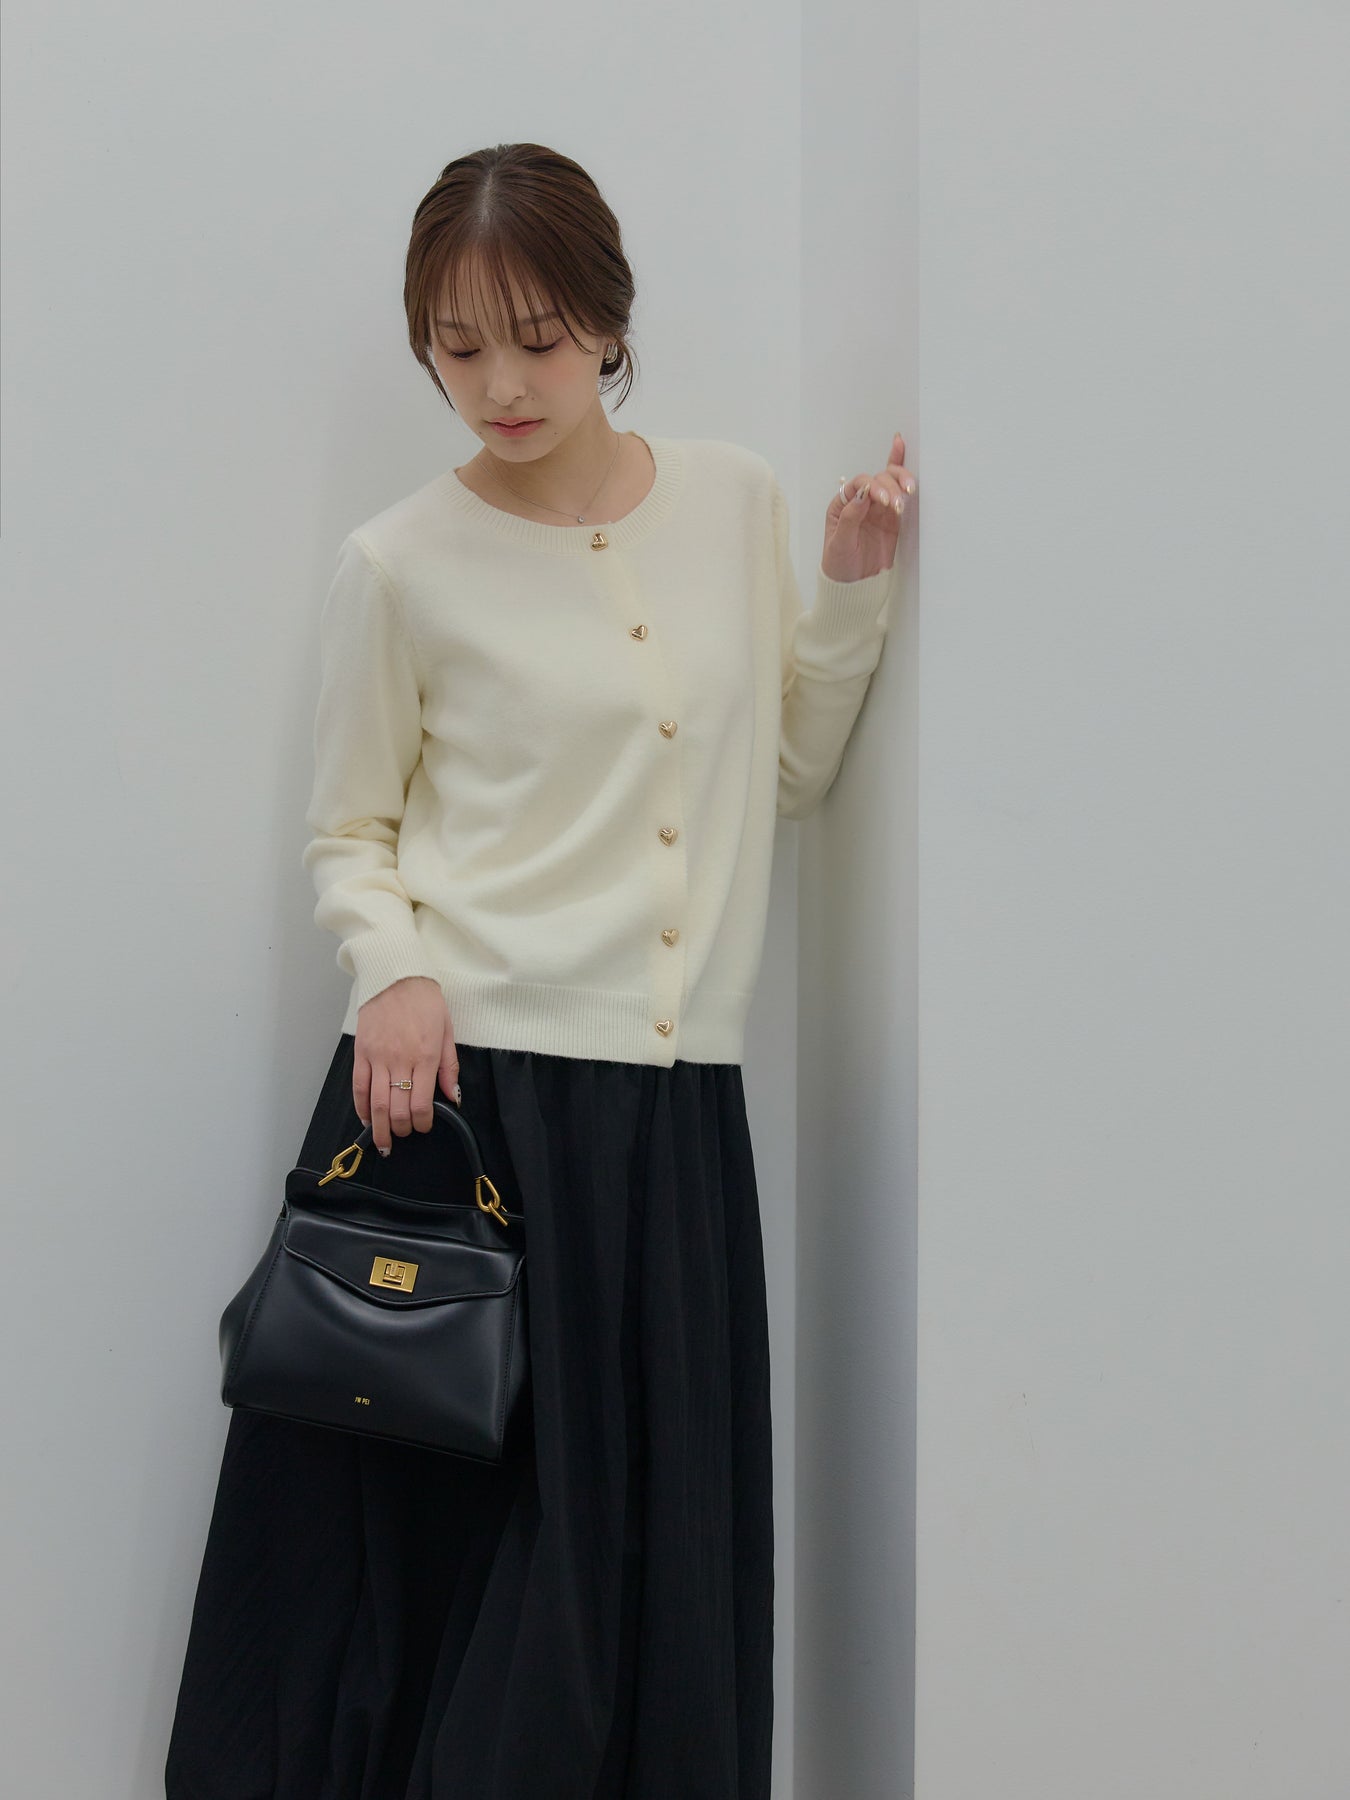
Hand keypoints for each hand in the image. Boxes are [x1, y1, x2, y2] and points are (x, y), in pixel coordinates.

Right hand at [353, 976, 461, 1155]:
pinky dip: (361, 1107)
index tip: (424, 1126)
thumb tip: (453, 1096)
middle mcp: (401, 1060)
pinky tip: (367, 1119)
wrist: (396, 975)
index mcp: (426, 1056)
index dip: (422, 1123)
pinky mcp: (361, 1052)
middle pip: (397, 1109)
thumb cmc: (425, 1001)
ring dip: (379, 1128)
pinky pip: (359, 1086)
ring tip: (384, 1142)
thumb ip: (450, 1067)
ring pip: (376, 1103)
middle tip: (405, 1135)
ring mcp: (378, 1057)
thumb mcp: (447, 1030)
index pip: (421, 1103)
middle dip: (402, 1130)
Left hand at [820, 430, 915, 582]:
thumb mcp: (839, 543)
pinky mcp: (892, 520)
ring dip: (901, 483)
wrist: (854, 587)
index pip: (859, 485)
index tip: (883, 499)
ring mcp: (877, 510)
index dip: (873, 486)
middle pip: (878, 480)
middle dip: (890, 487)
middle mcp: (860, 503)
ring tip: (909, 493)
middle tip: (896, 503)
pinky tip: (909, 474)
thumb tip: (863, 494)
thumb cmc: (839, 566)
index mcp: (843, 505)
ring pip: (891, 484)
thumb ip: (850, 518)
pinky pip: (900, 498)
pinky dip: (905, 485)